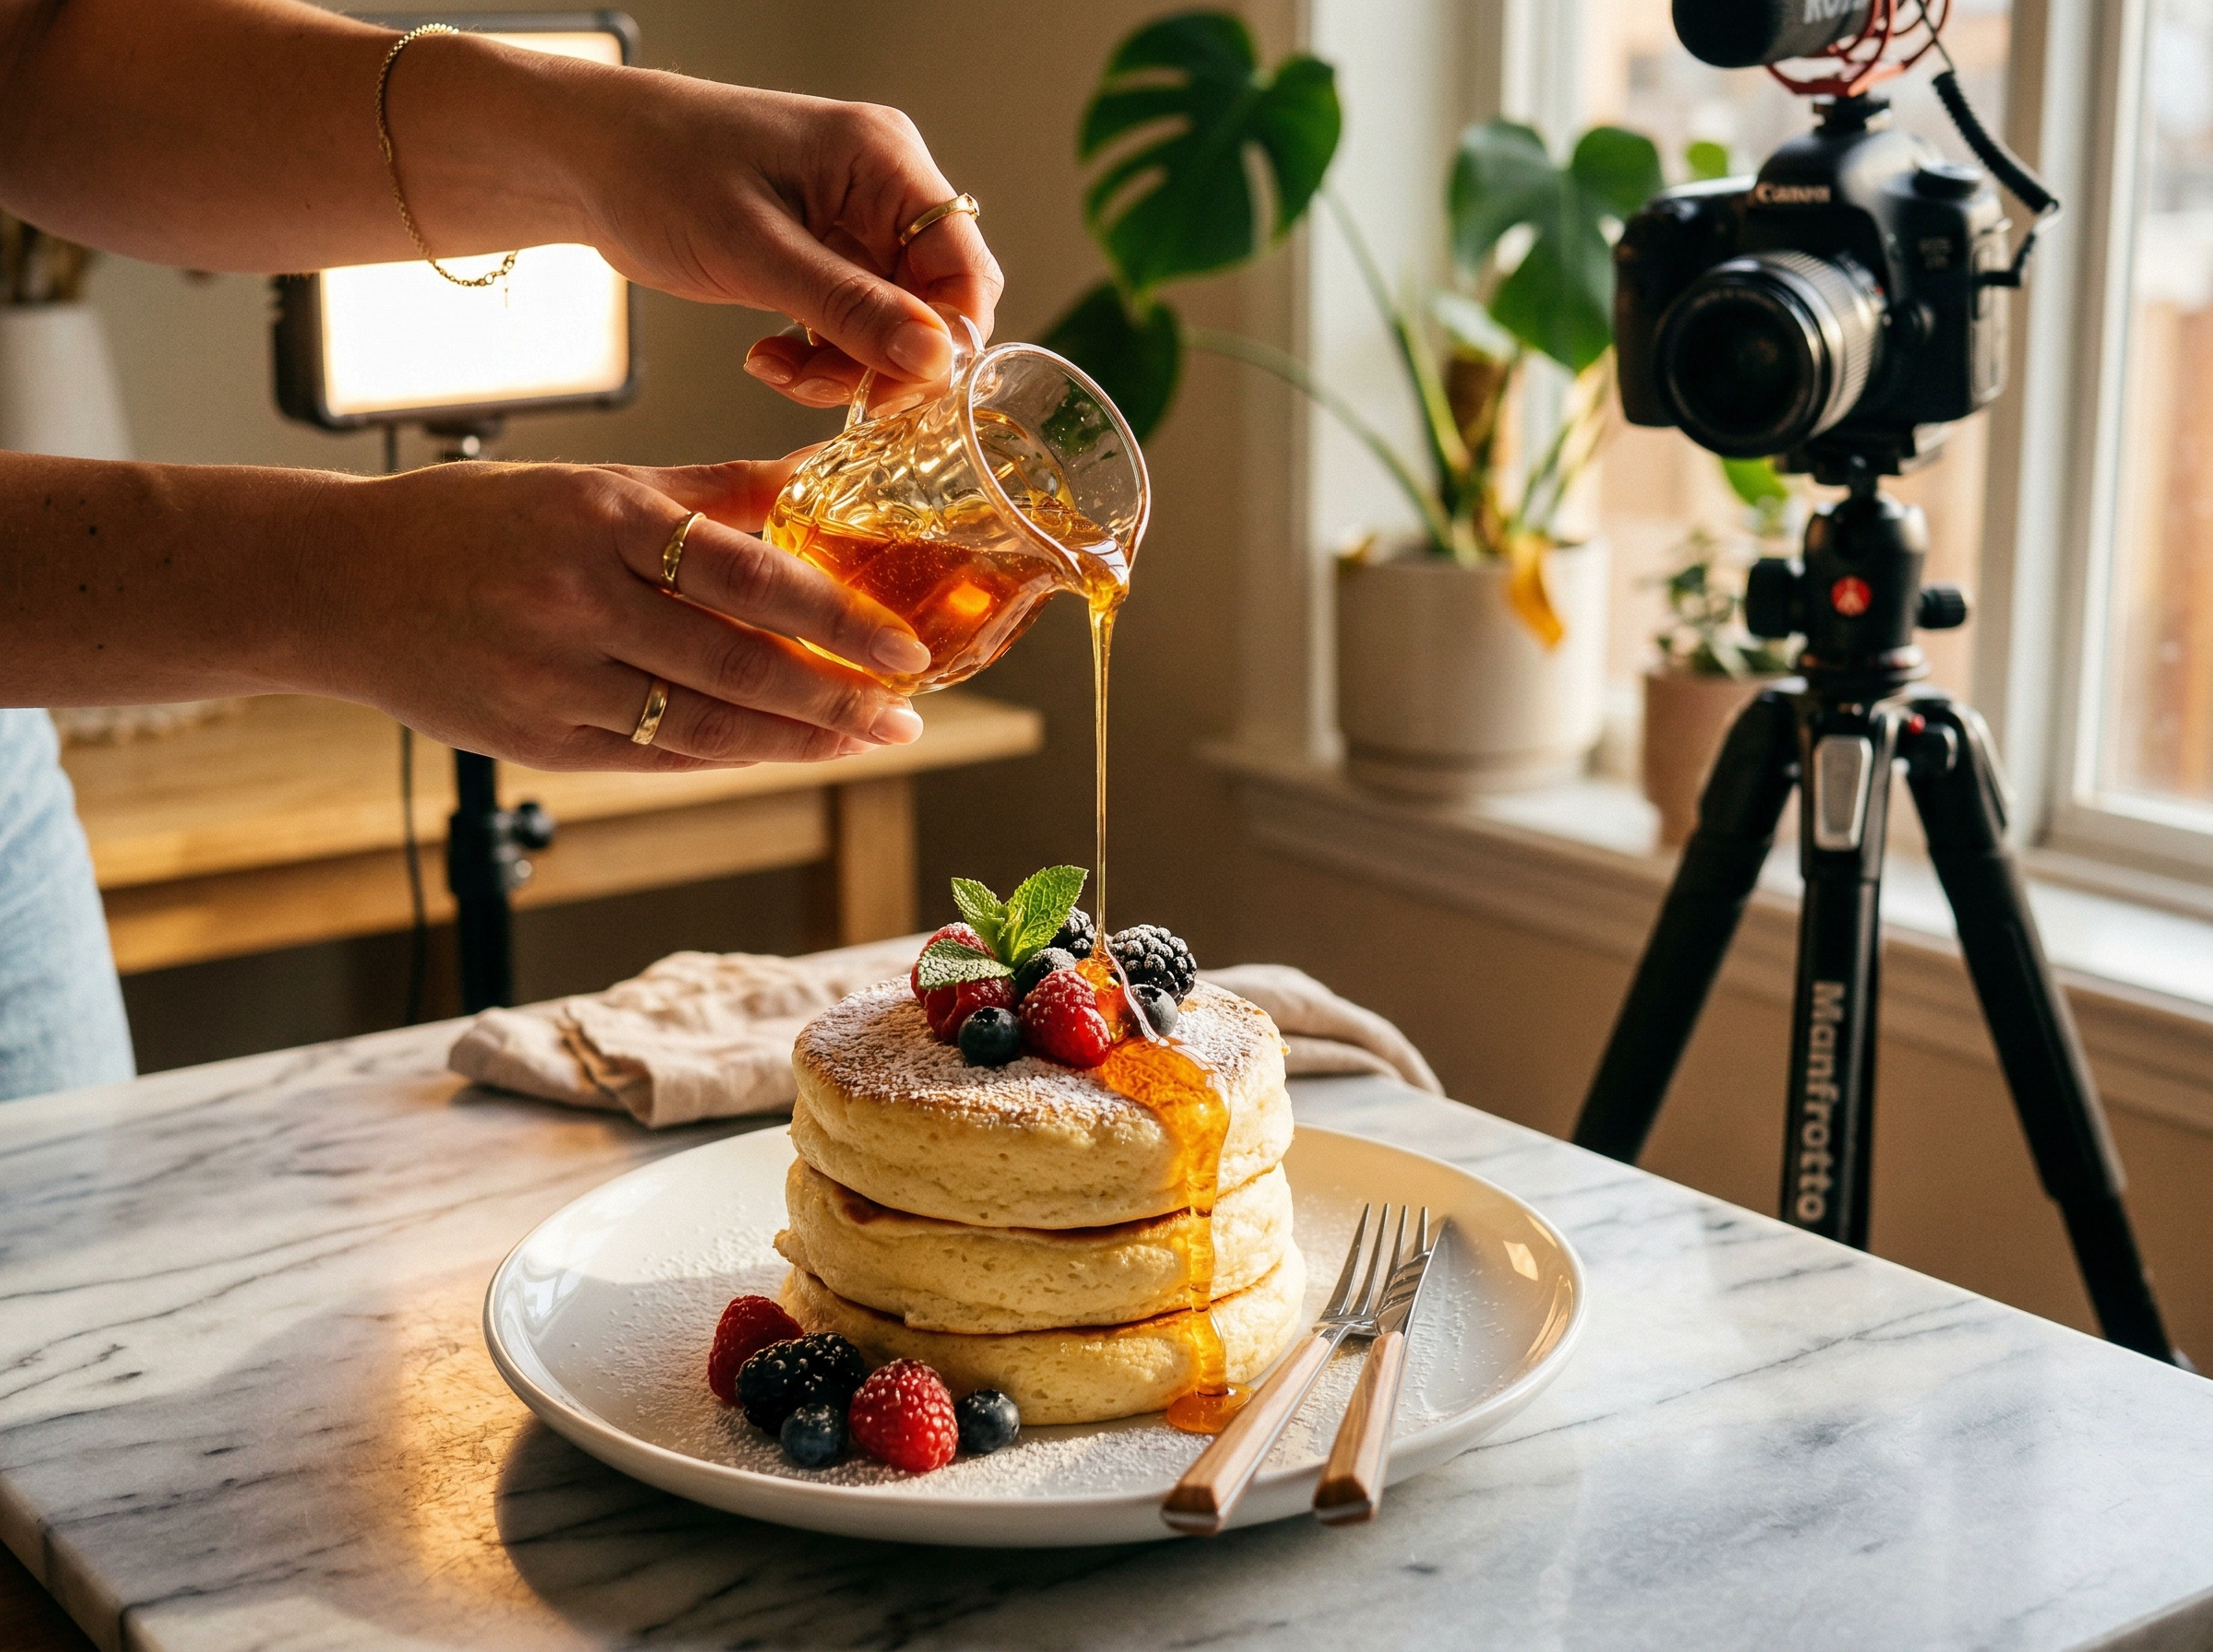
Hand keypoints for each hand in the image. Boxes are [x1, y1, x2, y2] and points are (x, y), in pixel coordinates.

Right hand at [311, 452, 931, 770]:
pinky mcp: (535, 741)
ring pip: (702, 725)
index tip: (904, 649)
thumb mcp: (594, 483)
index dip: (836, 621)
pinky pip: (654, 756)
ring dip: (795, 740)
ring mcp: (553, 681)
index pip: (748, 578)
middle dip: (834, 699)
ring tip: (862, 740)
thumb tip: (818, 474)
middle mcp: (577, 603)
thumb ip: (711, 489)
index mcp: (600, 520)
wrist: (335, 583)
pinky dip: (726, 756)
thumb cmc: (476, 523)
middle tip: (906, 714)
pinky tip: (781, 749)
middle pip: (736, 665)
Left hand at [565, 76, 1002, 407]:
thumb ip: (848, 307)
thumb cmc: (657, 170)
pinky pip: (850, 325)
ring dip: (844, 368)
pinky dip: (817, 357)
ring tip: (777, 371)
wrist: (584, 159)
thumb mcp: (754, 250)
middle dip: (887, 360)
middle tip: (834, 392)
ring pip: (891, 326)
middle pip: (933, 302)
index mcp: (884, 160)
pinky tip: (766, 356)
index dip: (946, 338)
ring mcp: (853, 223)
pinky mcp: (821, 255)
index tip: (899, 390)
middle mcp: (882, 188)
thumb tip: (935, 359)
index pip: (964, 265)